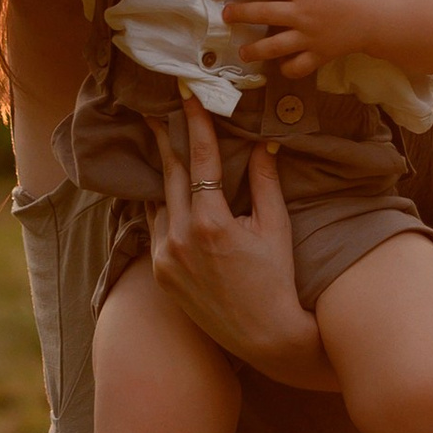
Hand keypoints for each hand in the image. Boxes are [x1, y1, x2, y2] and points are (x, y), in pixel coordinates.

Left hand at [145, 105, 331, 388]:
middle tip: (158, 112)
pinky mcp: (160, 274)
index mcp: (211, 223)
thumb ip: (265, 183)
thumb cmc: (277, 280)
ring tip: (158, 147)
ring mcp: (165, 258)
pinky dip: (160, 208)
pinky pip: (156, 229)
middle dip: (165, 140)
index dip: (195, 124)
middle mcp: (180, 238)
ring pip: (158, 202)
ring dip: (160, 175)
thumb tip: (263, 144)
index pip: (200, 160)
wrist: (264, 335)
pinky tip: (162, 193)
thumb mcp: (276, 228)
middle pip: (169, 175)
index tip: (186, 96)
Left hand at [225, 0, 382, 80]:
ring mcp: (309, 37)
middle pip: (263, 13)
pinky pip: (298, 66)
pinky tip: (280, 66)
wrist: (380, 16)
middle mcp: (302, 13)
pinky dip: (288, 68)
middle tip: (226, 15)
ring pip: (274, 45)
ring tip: (243, 52)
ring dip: (255, 49)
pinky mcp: (319, 54)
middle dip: (241, 13)